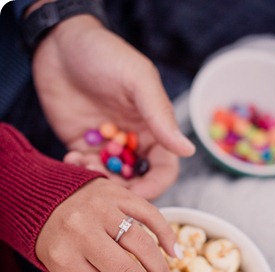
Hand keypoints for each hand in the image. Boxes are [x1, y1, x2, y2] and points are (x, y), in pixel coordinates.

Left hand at [32, 15, 194, 198]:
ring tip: (84, 165)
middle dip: (122, 189)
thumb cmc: (105, 55)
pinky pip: (85, 170)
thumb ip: (161, 116)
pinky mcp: (83, 146)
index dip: (154, 187)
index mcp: (154, 129)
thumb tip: (188, 150)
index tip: (137, 198)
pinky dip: (79, 172)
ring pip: (110, 180)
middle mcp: (133, 141)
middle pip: (137, 181)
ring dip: (98, 181)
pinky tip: (71, 158)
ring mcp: (108, 146)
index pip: (163, 170)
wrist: (60, 44)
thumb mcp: (138, 81)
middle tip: (103, 185)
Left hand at [35, 178, 178, 271]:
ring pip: (142, 244)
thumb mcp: (61, 265)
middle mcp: (81, 231)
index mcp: (62, 257)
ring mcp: (100, 209)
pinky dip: (166, 234)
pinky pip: (150, 214)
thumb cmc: (55, 237)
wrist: (42, 195)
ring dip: (160, 270)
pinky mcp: (116, 192)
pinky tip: (175, 252)